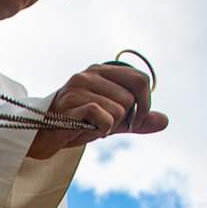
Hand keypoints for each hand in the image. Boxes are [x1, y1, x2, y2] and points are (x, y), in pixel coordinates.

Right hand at [28, 64, 167, 159]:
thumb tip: (165, 121)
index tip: (136, 119)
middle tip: (111, 126)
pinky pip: (104, 117)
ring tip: (91, 126)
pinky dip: (101, 129)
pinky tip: (86, 130)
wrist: (42, 137)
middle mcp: (90, 74)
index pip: (140, 79)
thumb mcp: (112, 120)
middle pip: (132, 97)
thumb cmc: (77, 124)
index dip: (146, 103)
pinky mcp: (71, 104)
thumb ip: (137, 120)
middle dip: (127, 117)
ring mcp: (79, 87)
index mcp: (101, 70)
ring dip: (110, 125)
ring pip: (119, 109)